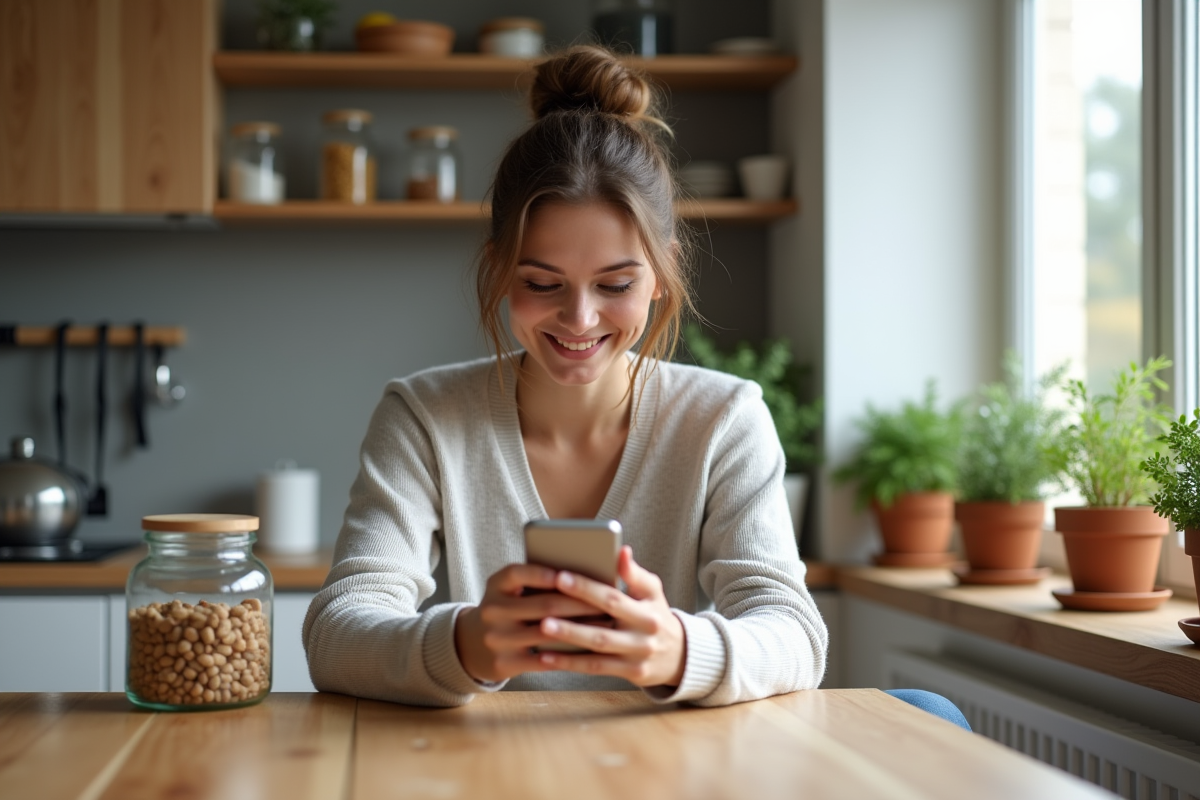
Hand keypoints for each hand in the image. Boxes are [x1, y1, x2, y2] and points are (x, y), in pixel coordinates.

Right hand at [454, 563, 600, 682]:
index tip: (567, 574)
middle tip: (606, 601)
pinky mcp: (505, 663)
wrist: (473, 644)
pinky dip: (567, 653)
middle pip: (542, 604)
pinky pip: (542, 659)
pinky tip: (588, 648)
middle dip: (578, 603)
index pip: (517, 573)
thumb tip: (583, 575)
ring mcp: (497, 638)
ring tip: (604, 624)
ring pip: (546, 632)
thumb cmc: (508, 609)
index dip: (541, 574)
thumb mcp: (509, 590)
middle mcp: (493, 610)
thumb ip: (535, 580)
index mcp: (496, 585)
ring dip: (580, 628)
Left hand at [535, 546, 685, 688]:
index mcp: (646, 610)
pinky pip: (596, 669)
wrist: (680, 655)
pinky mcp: (630, 674)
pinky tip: (547, 656)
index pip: (613, 598)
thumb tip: (621, 550)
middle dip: (572, 619)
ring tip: (541, 630)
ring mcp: (636, 657)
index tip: (560, 577)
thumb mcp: (652, 592)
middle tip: (543, 609)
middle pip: (603, 628)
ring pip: (597, 651)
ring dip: (568, 641)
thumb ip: (635, 573)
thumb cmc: (656, 615)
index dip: (587, 588)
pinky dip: (571, 663)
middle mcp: (642, 635)